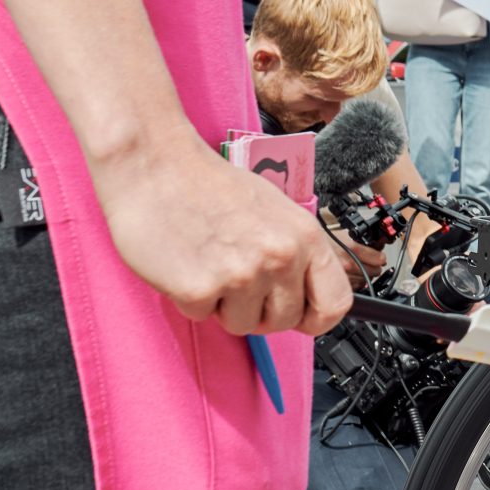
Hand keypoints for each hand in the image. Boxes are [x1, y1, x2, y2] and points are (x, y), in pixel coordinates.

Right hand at [93, 130, 350, 337]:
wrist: (155, 165)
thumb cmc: (209, 185)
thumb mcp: (275, 210)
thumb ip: (294, 252)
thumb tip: (306, 293)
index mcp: (304, 236)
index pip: (335, 303)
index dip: (317, 318)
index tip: (303, 318)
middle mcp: (279, 257)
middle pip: (284, 321)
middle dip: (260, 310)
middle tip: (237, 279)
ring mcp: (240, 275)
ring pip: (242, 325)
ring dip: (224, 305)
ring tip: (210, 263)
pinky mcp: (199, 289)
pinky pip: (202, 317)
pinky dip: (190, 298)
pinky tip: (186, 264)